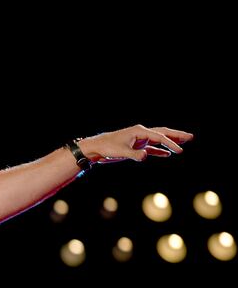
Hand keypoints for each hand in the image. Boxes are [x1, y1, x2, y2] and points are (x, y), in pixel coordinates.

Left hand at [79, 124, 193, 163]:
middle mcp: (141, 133)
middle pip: (162, 133)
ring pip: (158, 140)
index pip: (159, 137)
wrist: (96, 148)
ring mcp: (139, 140)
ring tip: (184, 142)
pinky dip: (159, 151)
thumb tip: (145, 156)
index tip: (179, 151)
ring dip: (170, 142)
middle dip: (176, 136)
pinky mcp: (136, 147)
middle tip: (191, 137)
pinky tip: (167, 154)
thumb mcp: (120, 152)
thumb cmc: (107, 148)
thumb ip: (134, 154)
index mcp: (139, 131)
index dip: (170, 144)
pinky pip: (151, 148)